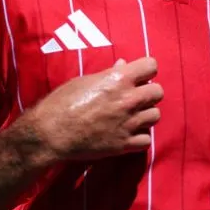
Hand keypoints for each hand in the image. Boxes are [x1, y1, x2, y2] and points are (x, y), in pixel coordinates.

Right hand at [22, 57, 162, 163]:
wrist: (51, 133)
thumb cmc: (62, 102)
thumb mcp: (84, 80)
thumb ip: (108, 74)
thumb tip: (123, 65)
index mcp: (119, 79)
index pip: (151, 66)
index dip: (146, 70)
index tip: (139, 75)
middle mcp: (128, 100)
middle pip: (158, 92)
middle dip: (149, 92)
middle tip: (136, 96)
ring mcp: (128, 123)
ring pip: (156, 115)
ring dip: (146, 114)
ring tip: (133, 116)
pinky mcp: (124, 144)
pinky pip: (147, 140)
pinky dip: (141, 137)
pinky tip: (130, 133)